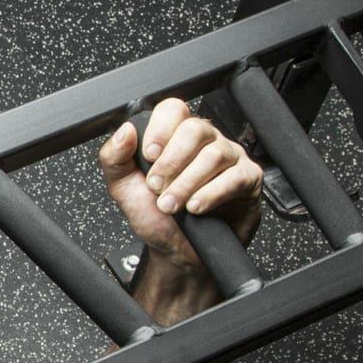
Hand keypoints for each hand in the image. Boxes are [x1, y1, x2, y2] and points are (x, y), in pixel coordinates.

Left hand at [98, 98, 262, 272]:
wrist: (177, 252)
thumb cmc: (155, 217)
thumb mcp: (124, 188)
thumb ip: (114, 158)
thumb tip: (124, 131)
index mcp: (176, 136)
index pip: (173, 110)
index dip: (160, 130)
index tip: (149, 156)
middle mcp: (205, 141)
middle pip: (195, 129)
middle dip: (171, 162)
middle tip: (157, 187)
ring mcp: (230, 157)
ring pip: (214, 154)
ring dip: (187, 184)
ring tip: (172, 205)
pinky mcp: (248, 179)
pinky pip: (235, 177)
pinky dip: (211, 194)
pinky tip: (196, 207)